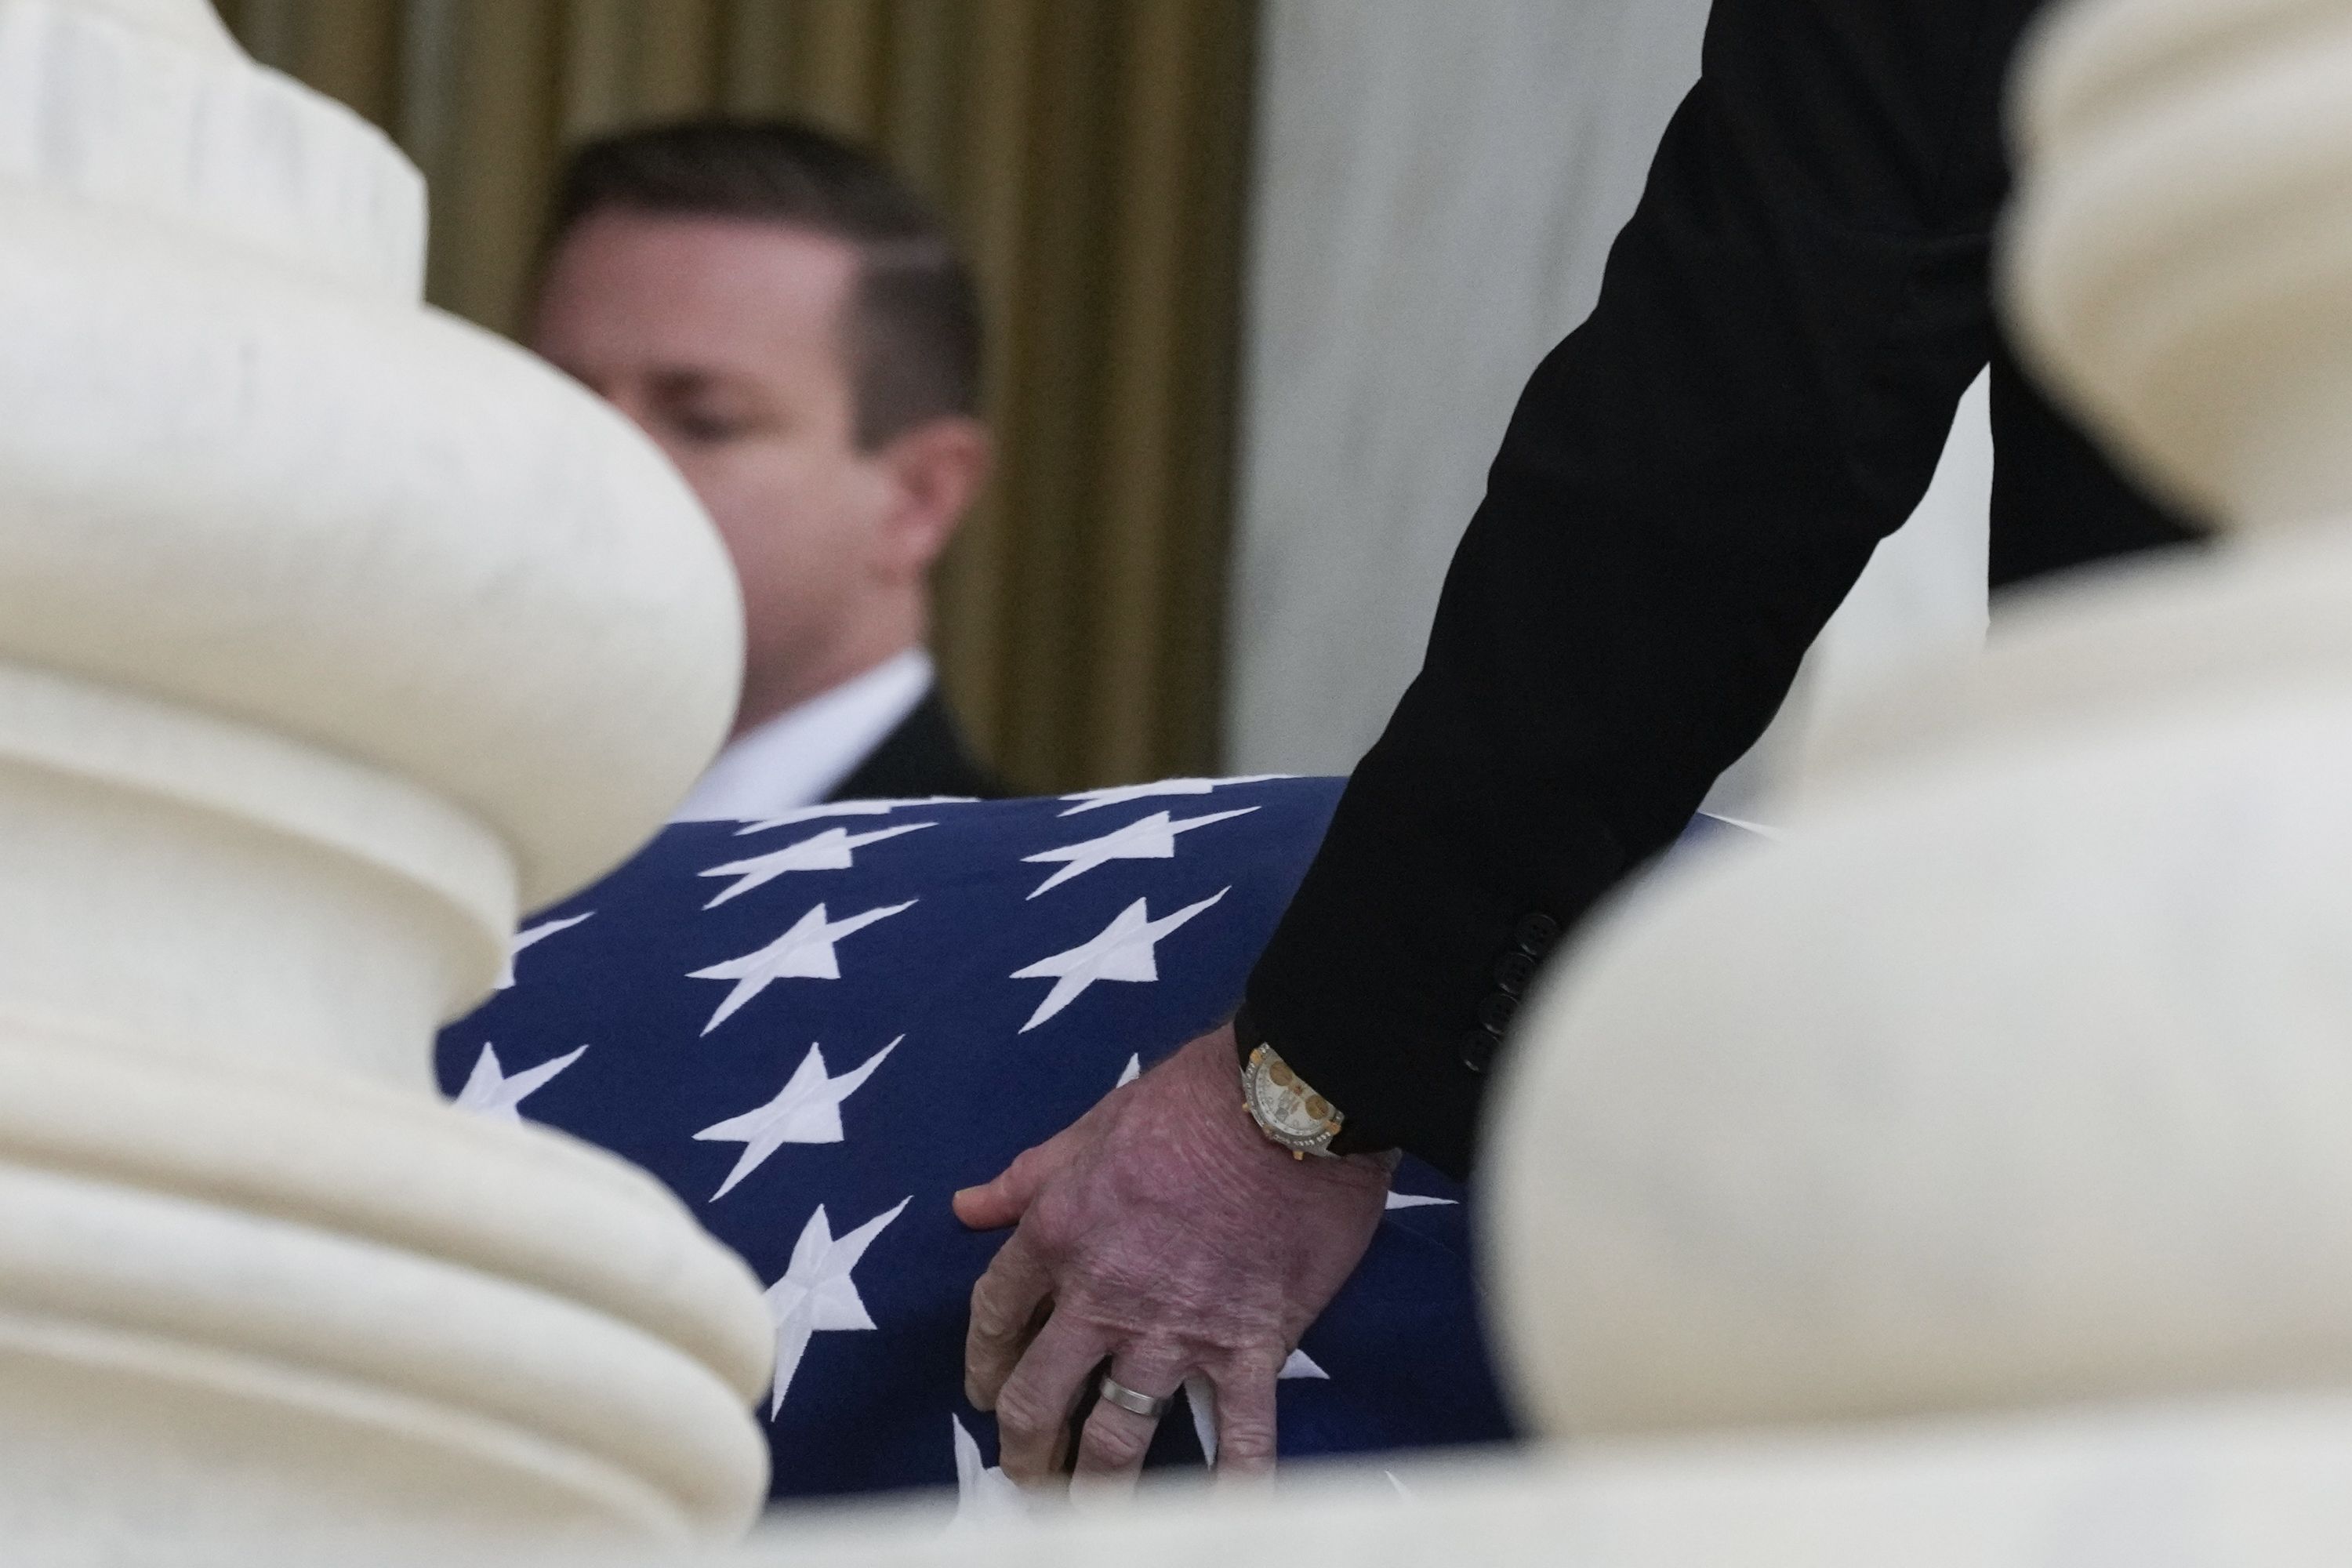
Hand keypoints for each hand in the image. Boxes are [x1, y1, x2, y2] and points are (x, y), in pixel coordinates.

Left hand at [953, 1023, 1389, 1491]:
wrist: (1289, 1100)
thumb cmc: (1192, 1099)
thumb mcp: (1094, 1124)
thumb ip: (1030, 1175)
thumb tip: (968, 1205)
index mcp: (1057, 1234)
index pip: (996, 1316)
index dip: (984, 1363)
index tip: (984, 1393)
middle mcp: (1103, 1297)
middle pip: (1041, 1397)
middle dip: (1027, 1451)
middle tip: (1028, 1480)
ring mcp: (1175, 1331)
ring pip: (1119, 1434)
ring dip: (1098, 1487)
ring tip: (1090, 1516)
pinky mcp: (1248, 1345)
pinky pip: (1240, 1433)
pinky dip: (1234, 1484)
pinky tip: (1226, 1516)